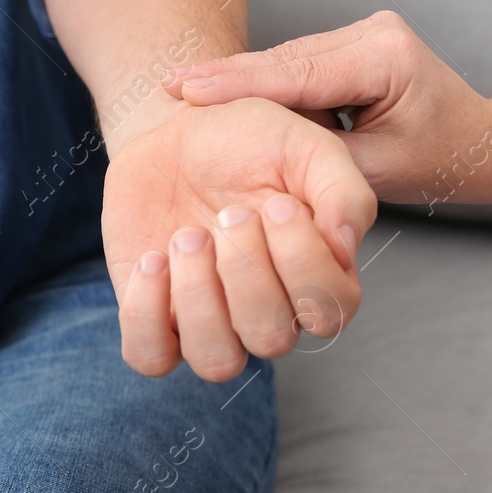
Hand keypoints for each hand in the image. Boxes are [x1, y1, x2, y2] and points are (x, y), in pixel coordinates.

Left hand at [103, 96, 376, 378]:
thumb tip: (346, 248)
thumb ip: (344, 191)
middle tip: (231, 213)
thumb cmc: (252, 140)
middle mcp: (270, 311)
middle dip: (247, 271)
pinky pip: (151, 357)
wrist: (178, 131)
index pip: (330, 312)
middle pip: (272, 338)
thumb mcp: (308, 147)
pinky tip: (153, 259)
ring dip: (199, 296)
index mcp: (318, 278)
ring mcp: (211, 321)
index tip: (279, 203)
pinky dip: (146, 314)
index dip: (303, 264)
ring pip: (217, 362)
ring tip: (188, 236)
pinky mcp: (155, 319)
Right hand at [165, 12, 491, 203]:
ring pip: (288, 58)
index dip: (236, 84)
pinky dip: (268, 80)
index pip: (297, 72)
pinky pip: (302, 62)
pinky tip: (220, 89)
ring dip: (242, 77)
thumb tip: (260, 149)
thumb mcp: (377, 171)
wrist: (483, 141)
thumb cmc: (442, 161)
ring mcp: (367, 30)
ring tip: (181, 89)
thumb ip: (318, 156)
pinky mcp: (358, 41)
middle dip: (228, 75)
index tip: (184, 91)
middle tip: (165, 84)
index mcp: (385, 57)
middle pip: (285, 58)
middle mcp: (375, 31)